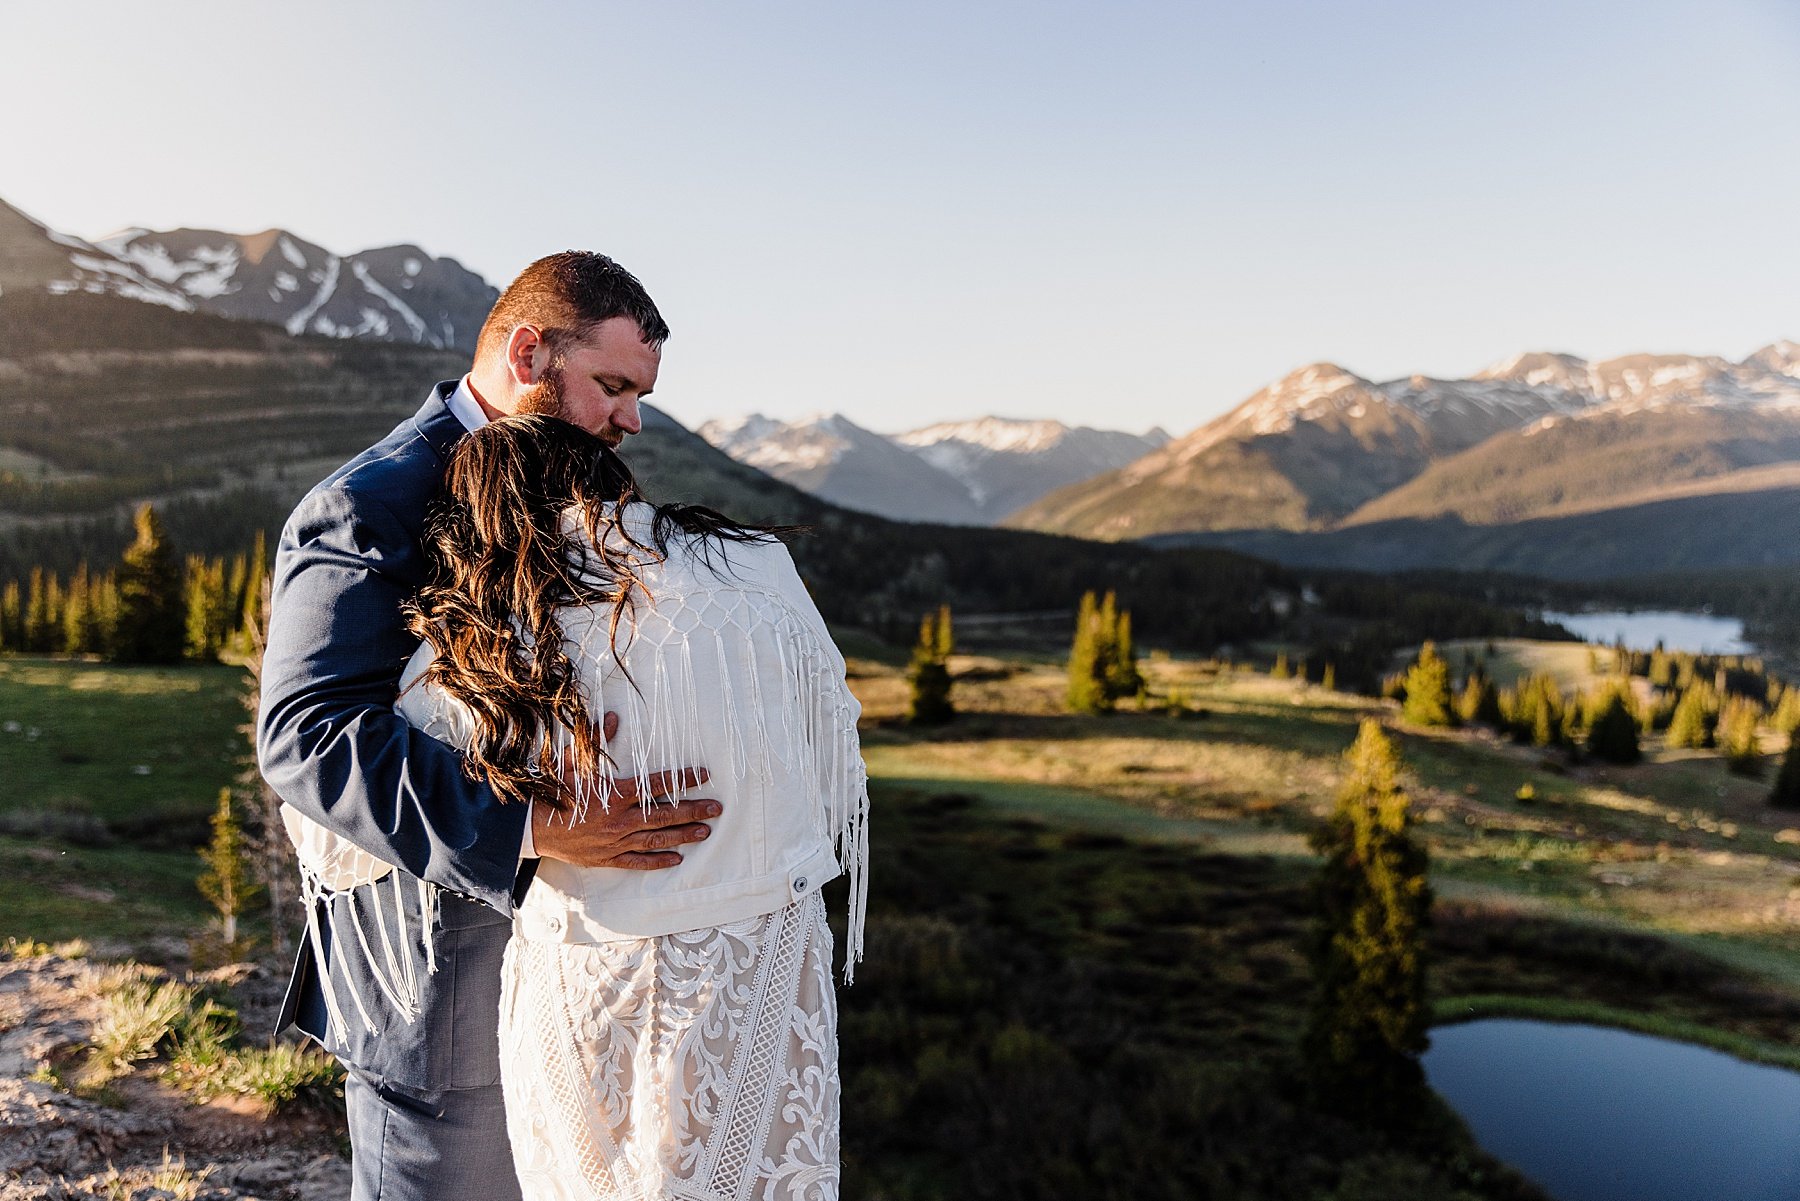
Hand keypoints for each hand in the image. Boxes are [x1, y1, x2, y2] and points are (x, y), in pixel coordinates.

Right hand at [532, 711, 719, 869]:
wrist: (531, 826)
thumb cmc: (554, 791)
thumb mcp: (574, 761)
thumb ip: (596, 739)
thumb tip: (613, 716)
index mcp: (615, 793)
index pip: (657, 785)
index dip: (682, 779)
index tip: (704, 775)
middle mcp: (620, 819)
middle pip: (666, 814)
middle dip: (694, 810)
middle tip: (717, 809)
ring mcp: (616, 841)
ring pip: (657, 839)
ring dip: (683, 835)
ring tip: (706, 832)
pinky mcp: (608, 858)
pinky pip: (638, 861)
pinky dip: (658, 861)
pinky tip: (677, 859)